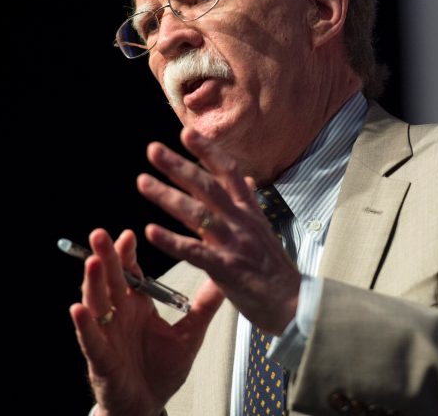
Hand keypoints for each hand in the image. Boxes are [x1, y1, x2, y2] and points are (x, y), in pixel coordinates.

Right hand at [70, 228, 223, 415]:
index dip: (127, 254)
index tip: (129, 234)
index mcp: (138, 306)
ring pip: (97, 303)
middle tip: (100, 235)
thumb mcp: (190, 335)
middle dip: (105, 257)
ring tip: (92, 262)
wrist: (148, 406)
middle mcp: (120, 315)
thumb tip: (223, 279)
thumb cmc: (163, 370)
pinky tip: (78, 309)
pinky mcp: (101, 359)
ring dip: (92, 283)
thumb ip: (203, 307)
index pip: (131, 273)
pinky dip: (84, 325)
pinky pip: (90, 339)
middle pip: (110, 280)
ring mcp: (107, 335)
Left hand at [138, 126, 301, 334]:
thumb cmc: (275, 270)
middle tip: (153, 150)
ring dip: (167, 196)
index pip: (228, 172)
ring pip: (196, 213)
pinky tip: (150, 230)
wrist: (294, 304)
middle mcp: (241, 221)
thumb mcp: (264, 229)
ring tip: (143, 181)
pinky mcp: (225, 268)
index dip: (207, 151)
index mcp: (249, 211)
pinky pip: (194, 251)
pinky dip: (171, 240)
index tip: (186, 132)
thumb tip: (243, 180)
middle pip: (207, 186)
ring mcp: (233, 243)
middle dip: (178, 166)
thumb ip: (248, 204)